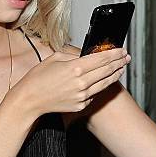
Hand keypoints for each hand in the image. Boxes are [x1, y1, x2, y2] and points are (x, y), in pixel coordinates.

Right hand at [9, 47, 129, 116]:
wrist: (30, 100)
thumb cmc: (38, 78)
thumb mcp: (55, 57)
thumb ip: (74, 54)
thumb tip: (87, 53)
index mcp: (75, 68)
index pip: (102, 59)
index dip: (115, 54)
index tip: (122, 50)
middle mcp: (81, 83)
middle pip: (107, 71)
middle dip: (119, 63)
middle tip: (125, 58)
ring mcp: (82, 96)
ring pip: (105, 84)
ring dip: (114, 75)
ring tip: (120, 68)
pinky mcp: (81, 105)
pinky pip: (95, 94)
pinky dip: (100, 86)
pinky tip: (102, 81)